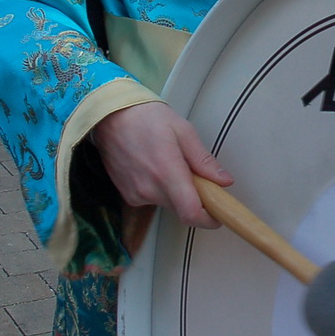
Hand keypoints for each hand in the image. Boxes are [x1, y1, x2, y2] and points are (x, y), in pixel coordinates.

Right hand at [90, 100, 232, 228]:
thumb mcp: (183, 131)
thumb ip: (203, 160)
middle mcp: (149, 189)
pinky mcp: (127, 195)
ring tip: (170, 164)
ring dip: (176, 192)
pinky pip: (153, 199)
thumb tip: (224, 180)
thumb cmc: (145, 118)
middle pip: (182, 210)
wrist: (110, 116)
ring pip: (168, 204)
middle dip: (195, 199)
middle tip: (196, 176)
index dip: (209, 219)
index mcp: (167, 172)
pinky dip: (160, 189)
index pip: (191, 213)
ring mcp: (136, 194)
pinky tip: (154, 167)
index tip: (218, 213)